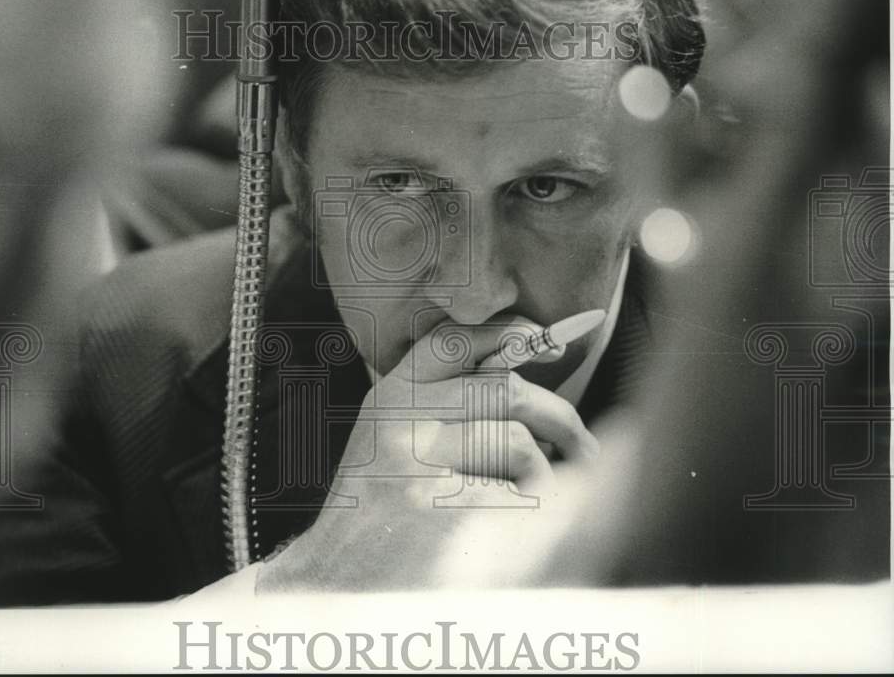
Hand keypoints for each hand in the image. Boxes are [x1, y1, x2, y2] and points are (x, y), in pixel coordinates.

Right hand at [257, 315, 597, 590]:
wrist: (340, 590)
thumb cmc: (379, 519)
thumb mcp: (393, 442)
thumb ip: (443, 398)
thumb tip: (529, 356)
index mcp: (388, 399)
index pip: (454, 341)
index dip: (509, 333)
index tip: (549, 345)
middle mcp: (399, 422)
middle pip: (505, 390)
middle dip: (559, 416)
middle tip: (582, 446)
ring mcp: (419, 467)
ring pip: (519, 443)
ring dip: (546, 474)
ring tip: (537, 499)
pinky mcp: (447, 515)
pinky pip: (525, 495)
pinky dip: (538, 511)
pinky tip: (518, 533)